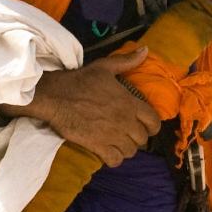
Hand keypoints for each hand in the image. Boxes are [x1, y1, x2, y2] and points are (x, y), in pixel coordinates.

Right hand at [18, 48, 161, 167]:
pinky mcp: (98, 146)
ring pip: (131, 151)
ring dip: (127, 148)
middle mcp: (125, 121)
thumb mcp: (105, 66)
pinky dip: (115, 158)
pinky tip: (109, 151)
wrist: (57, 97)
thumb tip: (145, 50)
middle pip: (143, 139)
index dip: (153, 125)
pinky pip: (115, 160)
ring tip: (120, 142)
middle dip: (138, 137)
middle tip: (130, 132)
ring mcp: (112, 135)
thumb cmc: (81, 81)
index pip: (154, 121)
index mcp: (129, 103)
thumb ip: (127, 61)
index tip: (147, 125)